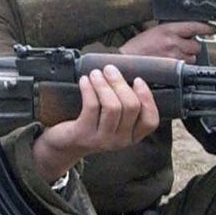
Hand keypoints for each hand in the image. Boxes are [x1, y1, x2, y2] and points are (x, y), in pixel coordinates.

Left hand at [32, 64, 159, 179]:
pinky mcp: (84, 134)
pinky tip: (84, 80)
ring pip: (112, 106)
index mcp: (132, 136)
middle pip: (131, 107)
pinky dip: (89, 89)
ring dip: (104, 84)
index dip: (147, 98)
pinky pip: (91, 106)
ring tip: (96, 73)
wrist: (65, 145)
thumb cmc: (92, 125)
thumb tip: (125, 75)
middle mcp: (121, 141)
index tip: (137, 80)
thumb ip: (124, 104)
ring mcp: (103, 139)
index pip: (150, 120)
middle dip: (120, 83)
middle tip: (110, 69)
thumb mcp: (113, 121)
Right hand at [120, 21, 215, 60]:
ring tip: (173, 57)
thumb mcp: (155, 31)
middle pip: (196, 45)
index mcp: (168, 29)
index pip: (194, 26)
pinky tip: (171, 64)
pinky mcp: (172, 68)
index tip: (214, 28)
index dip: (206, 27)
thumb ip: (172, 31)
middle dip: (191, 47)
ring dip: (187, 58)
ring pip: (192, 58)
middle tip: (181, 48)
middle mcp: (173, 41)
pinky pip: (185, 67)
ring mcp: (173, 55)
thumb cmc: (138, 46)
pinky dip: (181, 66)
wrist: (127, 59)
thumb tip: (188, 32)